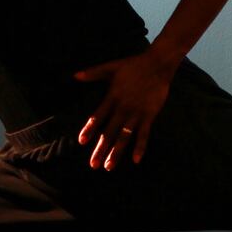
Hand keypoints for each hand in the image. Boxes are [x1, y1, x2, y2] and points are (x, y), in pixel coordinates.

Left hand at [72, 48, 177, 168]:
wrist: (157, 64)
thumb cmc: (133, 65)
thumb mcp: (111, 67)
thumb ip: (93, 73)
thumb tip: (75, 76)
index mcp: (112, 97)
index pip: (97, 117)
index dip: (90, 129)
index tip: (82, 142)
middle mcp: (123, 108)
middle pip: (109, 132)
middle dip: (101, 149)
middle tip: (93, 165)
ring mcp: (136, 113)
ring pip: (124, 137)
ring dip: (117, 152)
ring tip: (109, 166)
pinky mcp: (149, 115)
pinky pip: (144, 134)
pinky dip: (140, 146)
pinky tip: (136, 159)